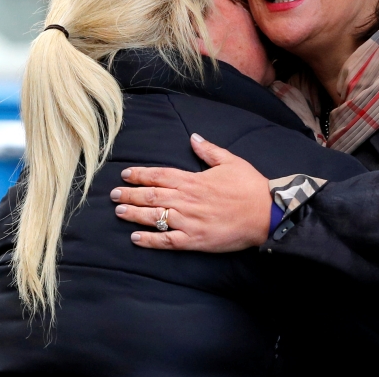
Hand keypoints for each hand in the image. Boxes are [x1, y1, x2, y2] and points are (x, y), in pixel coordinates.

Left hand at [110, 134, 270, 251]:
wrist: (265, 213)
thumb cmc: (249, 186)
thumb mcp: (230, 161)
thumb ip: (209, 150)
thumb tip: (193, 138)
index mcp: (193, 180)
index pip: (160, 175)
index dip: (140, 175)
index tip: (126, 175)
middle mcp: (187, 200)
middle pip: (152, 196)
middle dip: (130, 194)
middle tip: (113, 195)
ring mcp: (189, 221)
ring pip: (154, 217)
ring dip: (134, 214)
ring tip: (118, 212)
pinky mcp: (195, 240)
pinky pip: (167, 240)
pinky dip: (149, 240)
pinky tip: (135, 238)